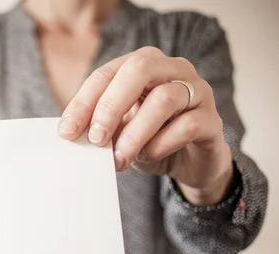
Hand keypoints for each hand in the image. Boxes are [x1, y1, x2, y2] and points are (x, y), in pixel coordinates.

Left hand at [57, 47, 233, 205]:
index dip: (83, 102)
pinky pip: (187, 126)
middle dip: (110, 106)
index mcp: (143, 66)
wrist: (190, 163)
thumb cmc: (151, 140)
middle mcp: (172, 69)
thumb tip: (72, 134)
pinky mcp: (212, 119)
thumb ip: (100, 127)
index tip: (66, 131)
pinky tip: (147, 156)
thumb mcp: (119, 133)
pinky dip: (161, 144)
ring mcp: (197, 91)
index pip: (107, 74)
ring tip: (119, 159)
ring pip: (165, 98)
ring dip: (135, 133)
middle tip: (95, 139)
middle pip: (139, 70)